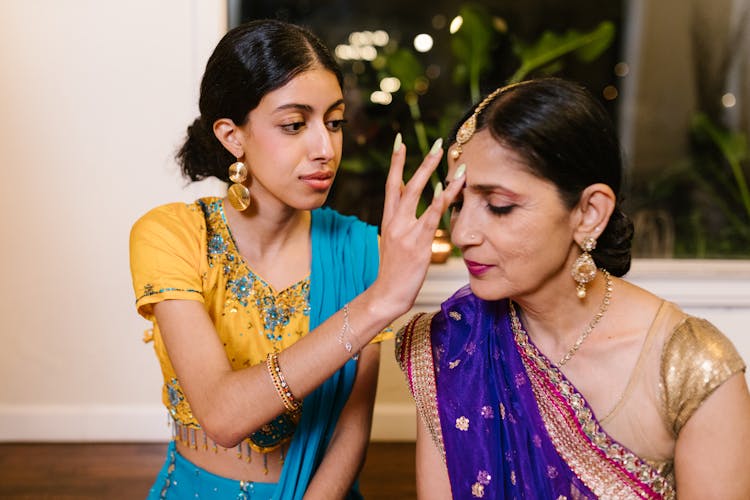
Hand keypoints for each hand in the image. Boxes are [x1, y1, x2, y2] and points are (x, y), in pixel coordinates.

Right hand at [372, 134, 464, 315]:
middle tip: (436, 142)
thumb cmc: (395, 273)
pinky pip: (430, 218)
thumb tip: (418, 213)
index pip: (392, 185)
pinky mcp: (418, 244)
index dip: (396, 162)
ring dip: (432, 172)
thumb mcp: (396, 244)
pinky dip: (438, 201)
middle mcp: (395, 222)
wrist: (386, 295)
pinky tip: (446, 187)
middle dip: (421, 161)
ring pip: (418, 194)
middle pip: (406, 183)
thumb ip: (405, 226)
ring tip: (445, 155)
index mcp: (389, 220)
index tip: (400, 141)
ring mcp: (405, 232)